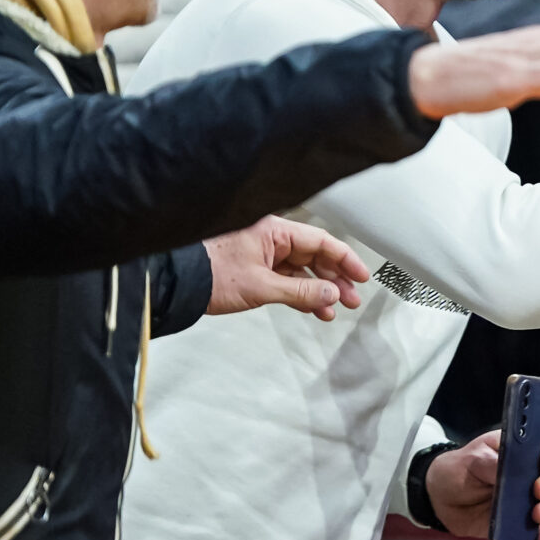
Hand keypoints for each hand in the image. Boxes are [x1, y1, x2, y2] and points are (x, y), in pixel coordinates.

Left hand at [204, 215, 369, 320]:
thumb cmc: (210, 274)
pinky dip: (302, 295)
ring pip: (303, 271)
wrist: (179, 284)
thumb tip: (331, 295)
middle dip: (335, 279)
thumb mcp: (262, 286)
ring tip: (337, 308)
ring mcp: (264, 255)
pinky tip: (316, 308)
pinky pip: (288, 280)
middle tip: (352, 298)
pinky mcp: (256, 270)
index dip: (345, 259)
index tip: (361, 275)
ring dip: (321, 290)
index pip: (320, 242)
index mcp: (273, 231)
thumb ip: (301, 292)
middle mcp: (271, 239)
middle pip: (315, 256)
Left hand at [424, 428, 539, 539]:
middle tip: (537, 491)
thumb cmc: (458, 469)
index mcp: (522, 450)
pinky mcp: (521, 523)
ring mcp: (528, 499)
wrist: (440, 497)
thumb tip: (512, 477)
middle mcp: (532, 473)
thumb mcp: (472, 459)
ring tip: (535, 516)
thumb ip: (493, 465)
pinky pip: (539, 532)